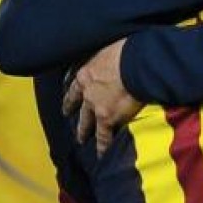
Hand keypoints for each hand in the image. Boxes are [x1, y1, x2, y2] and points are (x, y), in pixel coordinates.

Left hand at [62, 39, 143, 155]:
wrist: (136, 64)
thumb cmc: (126, 50)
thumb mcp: (108, 47)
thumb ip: (105, 56)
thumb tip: (111, 53)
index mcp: (86, 72)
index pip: (74, 82)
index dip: (70, 89)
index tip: (66, 94)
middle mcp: (87, 90)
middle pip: (77, 103)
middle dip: (72, 110)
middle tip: (67, 116)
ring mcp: (95, 106)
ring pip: (87, 122)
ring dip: (84, 131)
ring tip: (81, 139)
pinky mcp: (107, 119)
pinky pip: (103, 137)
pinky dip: (102, 146)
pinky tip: (101, 154)